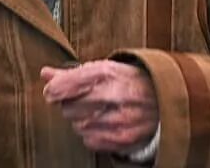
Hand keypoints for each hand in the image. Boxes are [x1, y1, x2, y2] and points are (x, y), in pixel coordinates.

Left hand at [41, 60, 158, 154]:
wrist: (164, 101)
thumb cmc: (130, 82)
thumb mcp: (104, 68)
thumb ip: (72, 73)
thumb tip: (45, 74)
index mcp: (106, 73)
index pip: (65, 85)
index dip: (54, 89)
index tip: (53, 91)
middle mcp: (112, 96)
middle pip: (68, 108)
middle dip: (71, 104)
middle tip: (85, 99)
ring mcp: (118, 120)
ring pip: (77, 126)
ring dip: (82, 120)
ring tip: (98, 111)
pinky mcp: (122, 139)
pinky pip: (89, 141)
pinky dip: (92, 134)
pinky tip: (104, 123)